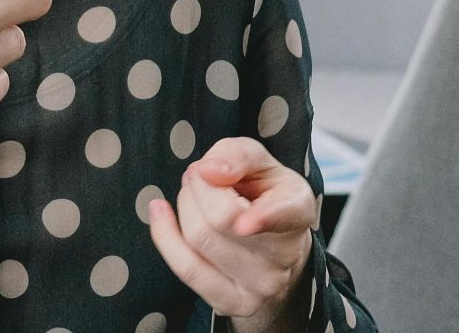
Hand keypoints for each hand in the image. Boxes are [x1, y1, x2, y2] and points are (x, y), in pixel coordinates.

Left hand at [148, 137, 316, 328]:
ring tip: (193, 193)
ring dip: (184, 205)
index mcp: (298, 210)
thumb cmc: (266, 196)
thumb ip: (239, 155)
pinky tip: (159, 211)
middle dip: (198, 186)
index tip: (245, 223)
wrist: (277, 249)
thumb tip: (208, 171)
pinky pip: (186, 268)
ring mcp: (259, 285)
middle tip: (200, 174)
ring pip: (199, 238)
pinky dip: (164, 236)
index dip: (265, 218)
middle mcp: (285, 254)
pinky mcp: (231, 303)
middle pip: (220, 217)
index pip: (283, 214)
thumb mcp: (262, 164)